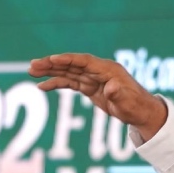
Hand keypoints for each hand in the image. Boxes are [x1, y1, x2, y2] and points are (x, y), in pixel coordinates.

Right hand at [29, 53, 168, 140]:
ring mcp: (93, 79)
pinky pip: (71, 83)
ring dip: (50, 72)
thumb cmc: (137, 106)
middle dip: (52, 64)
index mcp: (108, 70)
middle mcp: (99, 71)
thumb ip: (119, 95)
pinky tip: (43, 86)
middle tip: (33, 65)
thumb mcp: (128, 102)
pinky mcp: (90, 87)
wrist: (142, 112)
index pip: (83, 61)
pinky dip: (57, 83)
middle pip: (72, 64)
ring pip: (68, 72)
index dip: (67, 59)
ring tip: (31, 72)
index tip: (51, 59)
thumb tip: (112, 88)